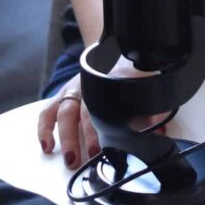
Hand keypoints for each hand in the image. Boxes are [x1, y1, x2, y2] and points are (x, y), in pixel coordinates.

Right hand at [36, 68, 170, 170]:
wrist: (111, 46)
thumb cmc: (127, 70)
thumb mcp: (144, 82)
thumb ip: (152, 108)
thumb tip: (159, 132)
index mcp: (111, 81)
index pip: (111, 103)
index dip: (111, 123)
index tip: (115, 141)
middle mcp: (90, 84)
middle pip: (86, 110)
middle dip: (88, 135)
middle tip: (93, 155)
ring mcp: (74, 88)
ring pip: (65, 111)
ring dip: (67, 136)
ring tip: (71, 158)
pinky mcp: (62, 94)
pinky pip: (48, 111)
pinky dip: (44, 128)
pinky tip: (47, 145)